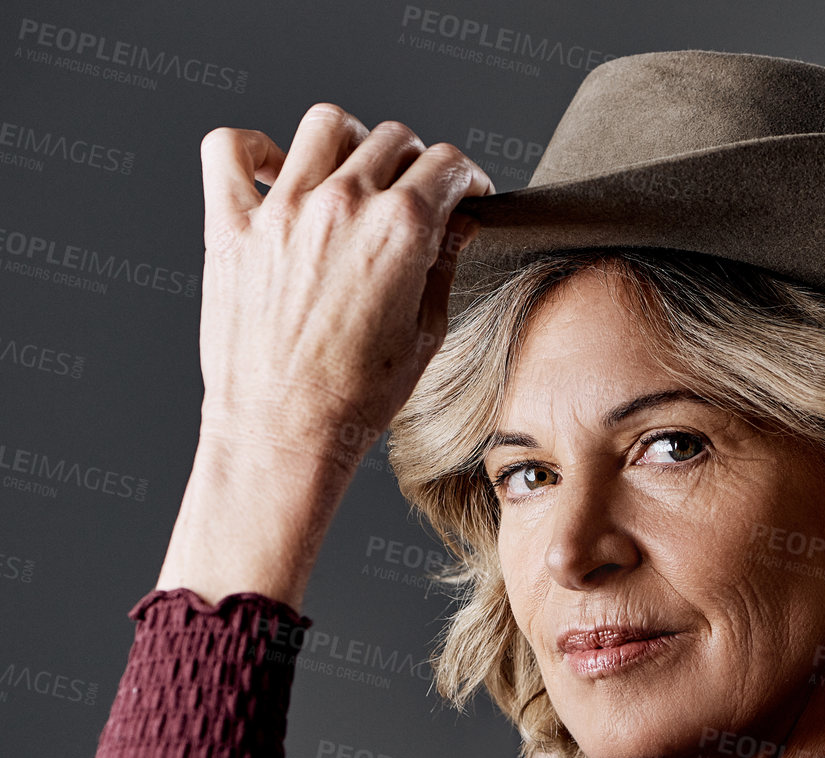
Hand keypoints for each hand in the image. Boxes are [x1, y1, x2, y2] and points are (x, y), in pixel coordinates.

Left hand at [154, 103, 493, 611]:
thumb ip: (442, 266)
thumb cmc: (352, 403)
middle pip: (392, 140)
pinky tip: (273, 171)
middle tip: (413, 195)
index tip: (462, 192)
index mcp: (400, 231)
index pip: (447, 164)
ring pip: (326, 125)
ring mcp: (282, 210)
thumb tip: (455, 224)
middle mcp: (342, 206)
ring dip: (349, 143)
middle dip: (414, 164)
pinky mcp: (232, 226)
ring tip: (351, 175)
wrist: (284, 435)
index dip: (465, 177)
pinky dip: (253, 148)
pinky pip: (230, 148)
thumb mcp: (425, 336)